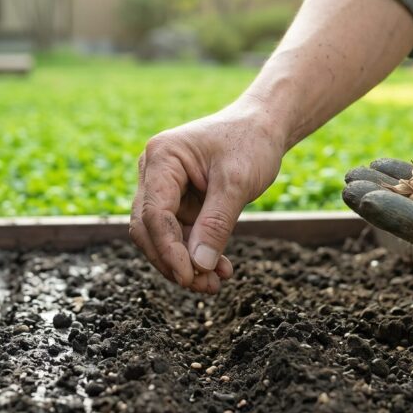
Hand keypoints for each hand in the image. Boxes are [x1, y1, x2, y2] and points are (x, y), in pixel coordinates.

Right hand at [130, 103, 286, 292]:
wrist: (264, 127)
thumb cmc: (251, 142)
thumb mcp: (237, 183)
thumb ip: (217, 223)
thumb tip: (199, 267)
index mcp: (162, 157)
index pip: (154, 213)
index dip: (168, 249)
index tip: (189, 276)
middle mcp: (154, 173)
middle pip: (148, 229)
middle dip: (173, 261)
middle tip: (203, 286)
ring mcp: (163, 188)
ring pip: (161, 237)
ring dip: (185, 263)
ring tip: (215, 283)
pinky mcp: (178, 202)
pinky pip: (179, 235)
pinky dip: (196, 254)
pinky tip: (218, 270)